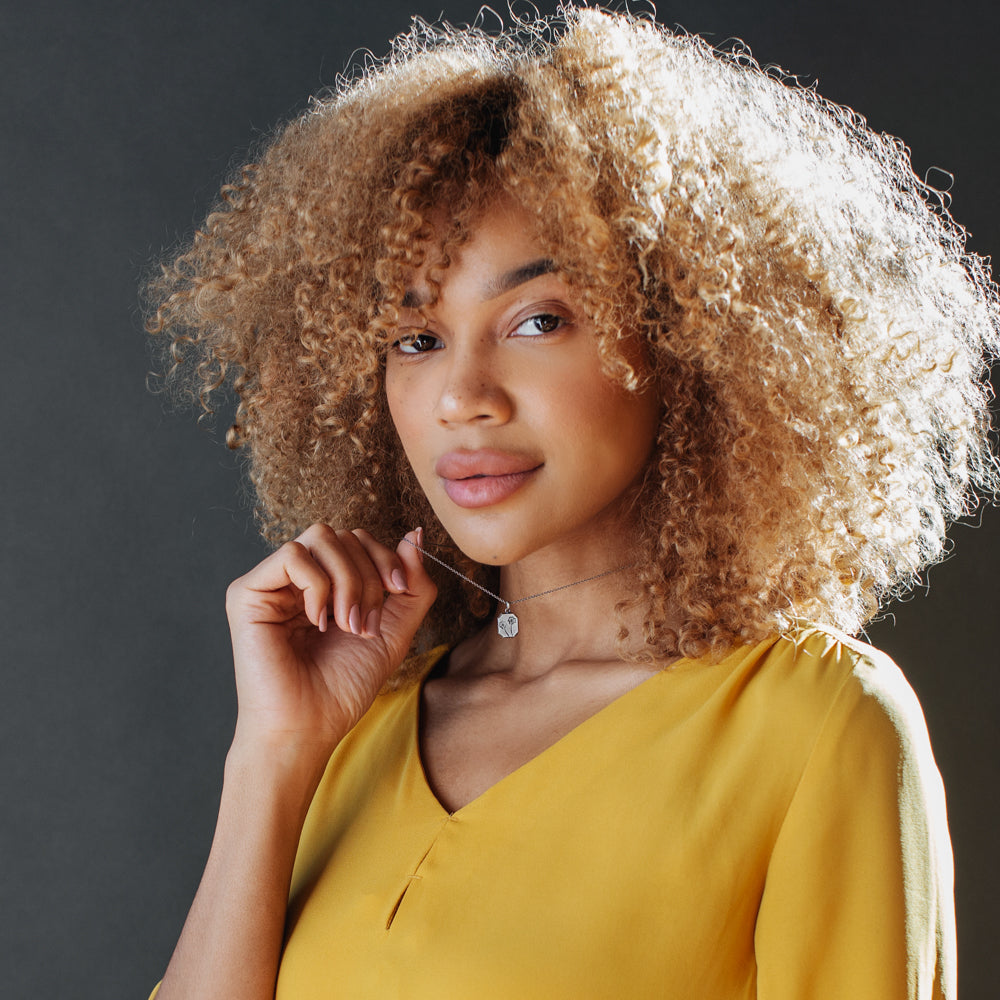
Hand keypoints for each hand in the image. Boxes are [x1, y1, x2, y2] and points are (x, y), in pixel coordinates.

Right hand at [224, 526, 435, 760]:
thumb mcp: (395, 630)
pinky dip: (318, 586)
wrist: (308, 728)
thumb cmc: (344, 687)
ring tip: (346, 624)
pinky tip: (317, 622)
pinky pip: (292, 555)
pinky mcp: (247, 593)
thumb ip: (412, 584)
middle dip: (369, 576)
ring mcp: (271, 583)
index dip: (385, 558)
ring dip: (347, 580)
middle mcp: (297, 579)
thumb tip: (414, 535)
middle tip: (366, 624)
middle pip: (343, 535)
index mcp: (327, 584)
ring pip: (321, 537)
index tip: (398, 592)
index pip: (358, 539)